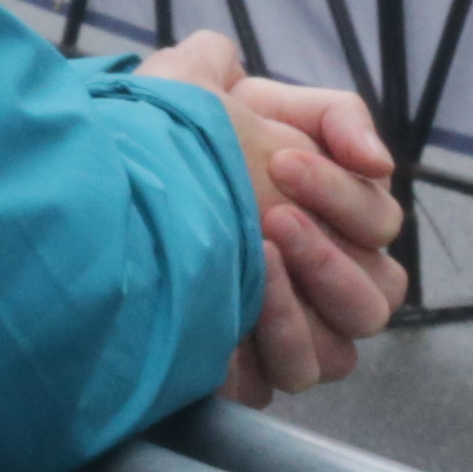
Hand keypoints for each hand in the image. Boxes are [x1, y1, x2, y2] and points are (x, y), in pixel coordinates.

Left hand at [142, 38, 412, 400]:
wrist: (93, 186)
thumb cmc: (168, 137)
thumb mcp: (237, 96)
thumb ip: (328, 113)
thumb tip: (376, 158)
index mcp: (329, 221)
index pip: (379, 224)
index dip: (343, 192)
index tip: (281, 158)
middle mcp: (318, 284)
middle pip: (376, 296)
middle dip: (328, 253)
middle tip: (273, 213)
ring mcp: (289, 335)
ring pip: (341, 350)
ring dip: (303, 299)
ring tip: (255, 255)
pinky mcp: (252, 372)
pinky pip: (288, 375)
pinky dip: (273, 341)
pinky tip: (238, 308)